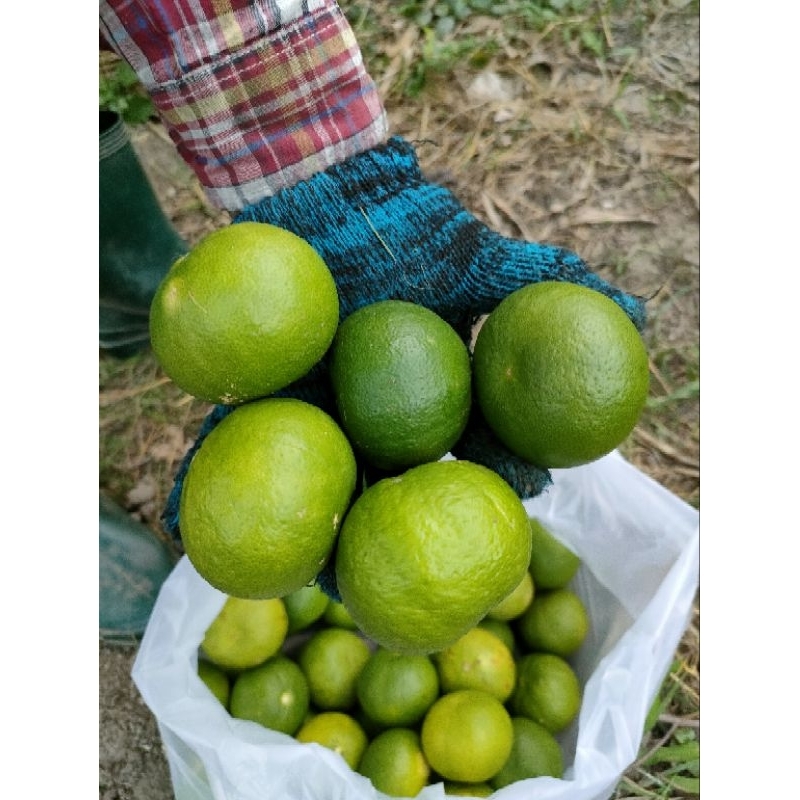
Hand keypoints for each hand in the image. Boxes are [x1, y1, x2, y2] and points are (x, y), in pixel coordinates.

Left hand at [162, 137, 645, 546]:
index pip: (469, 451)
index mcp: (425, 396)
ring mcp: (312, 407)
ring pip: (311, 481)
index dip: (495, 480)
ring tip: (312, 575)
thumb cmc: (404, 223)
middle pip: (389, 485)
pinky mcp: (252, 391)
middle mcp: (371, 414)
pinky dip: (209, 474)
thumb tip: (634, 311)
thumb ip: (542, 280)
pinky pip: (228, 438)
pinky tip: (200, 516)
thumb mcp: (475, 254)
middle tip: (412, 575)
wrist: (326, 188)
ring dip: (308, 529)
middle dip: (399, 534)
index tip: (517, 500)